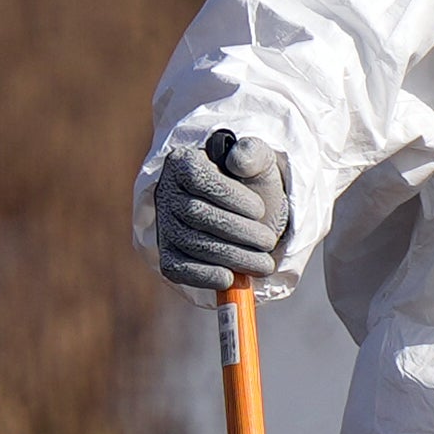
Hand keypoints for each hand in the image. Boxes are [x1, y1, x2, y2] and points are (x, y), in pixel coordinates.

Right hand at [137, 124, 291, 296]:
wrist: (245, 215)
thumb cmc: (249, 185)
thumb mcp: (258, 162)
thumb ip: (253, 154)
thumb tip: (238, 160)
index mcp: (183, 162)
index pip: (199, 178)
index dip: (230, 197)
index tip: (259, 209)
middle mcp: (167, 192)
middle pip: (196, 214)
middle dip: (237, 231)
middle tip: (268, 242)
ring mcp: (164, 225)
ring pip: (191, 242)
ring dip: (231, 256)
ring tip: (263, 264)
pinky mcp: (167, 253)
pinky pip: (177, 268)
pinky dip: (203, 276)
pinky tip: (229, 279)